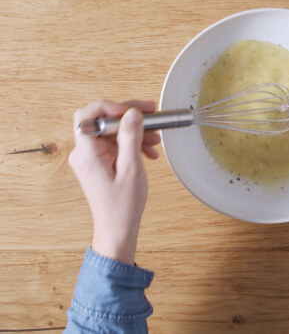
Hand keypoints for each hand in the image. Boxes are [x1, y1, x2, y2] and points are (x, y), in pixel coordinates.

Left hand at [68, 100, 160, 264]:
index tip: (130, 110)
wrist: (118, 228)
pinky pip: (116, 144)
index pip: (87, 116)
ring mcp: (92, 158)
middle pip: (104, 122)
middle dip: (129, 118)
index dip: (108, 107)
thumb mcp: (131, 168)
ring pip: (113, 132)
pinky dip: (132, 143)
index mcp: (87, 154)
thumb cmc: (122, 206)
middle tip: (151, 115)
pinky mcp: (100, 163)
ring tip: (155, 138)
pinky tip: (148, 151)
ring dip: (135, 131)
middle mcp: (85, 153)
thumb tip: (132, 113)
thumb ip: (130, 137)